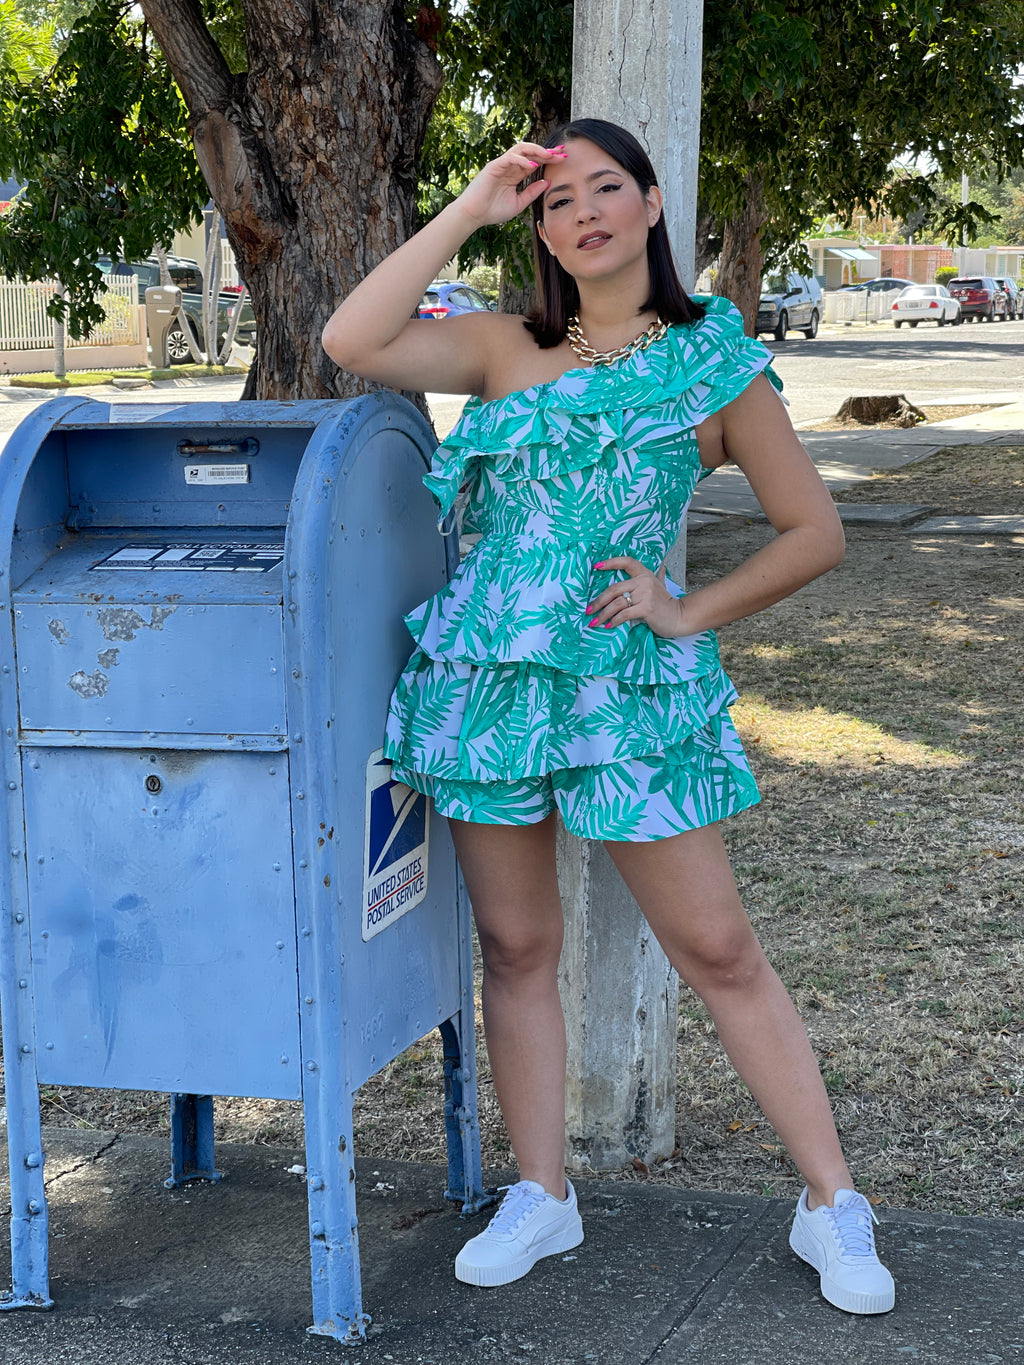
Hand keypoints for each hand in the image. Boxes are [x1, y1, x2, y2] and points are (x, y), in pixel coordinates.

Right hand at [453, 142, 567, 228]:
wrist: (474, 215)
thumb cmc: (493, 211)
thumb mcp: (519, 203)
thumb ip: (532, 192)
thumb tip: (547, 182)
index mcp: (516, 174)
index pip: (535, 162)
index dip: (549, 159)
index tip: (563, 158)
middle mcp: (510, 166)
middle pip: (531, 152)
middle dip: (547, 151)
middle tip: (562, 151)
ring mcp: (502, 164)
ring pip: (521, 149)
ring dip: (537, 150)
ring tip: (550, 154)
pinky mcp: (494, 166)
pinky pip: (510, 157)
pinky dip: (522, 160)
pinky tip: (533, 165)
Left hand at [584, 556, 698, 638]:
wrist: (679, 617)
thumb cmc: (666, 603)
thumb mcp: (662, 585)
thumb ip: (658, 575)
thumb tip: (661, 564)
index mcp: (645, 574)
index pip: (627, 562)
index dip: (611, 563)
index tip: (596, 567)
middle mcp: (644, 582)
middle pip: (614, 589)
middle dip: (599, 601)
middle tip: (589, 610)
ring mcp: (646, 595)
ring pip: (617, 603)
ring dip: (603, 614)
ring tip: (594, 622)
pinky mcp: (646, 608)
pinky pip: (624, 614)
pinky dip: (614, 621)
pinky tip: (608, 626)